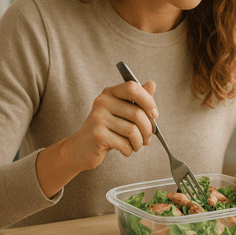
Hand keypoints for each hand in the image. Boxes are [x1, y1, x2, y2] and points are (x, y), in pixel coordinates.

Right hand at [36, 80, 157, 197]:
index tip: (154, 115)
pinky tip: (125, 150)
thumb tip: (152, 83)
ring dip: (139, 142)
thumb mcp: (121, 113)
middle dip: (148, 130)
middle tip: (147, 138)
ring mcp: (98, 118)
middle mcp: (102, 102)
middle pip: (137, 113)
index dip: (148, 101)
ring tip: (136, 146)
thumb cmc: (106, 130)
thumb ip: (137, 99)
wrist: (81, 149)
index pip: (132, 87)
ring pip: (132, 130)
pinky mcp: (97, 135)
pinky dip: (129, 150)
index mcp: (110, 93)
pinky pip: (124, 143)